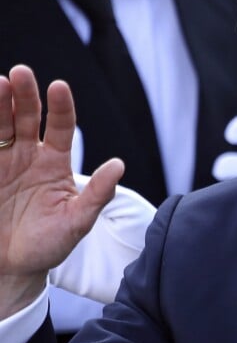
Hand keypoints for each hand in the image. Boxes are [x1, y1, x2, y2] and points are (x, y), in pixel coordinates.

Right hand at [0, 65, 123, 317]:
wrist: (11, 269)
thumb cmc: (50, 244)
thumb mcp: (78, 221)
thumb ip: (97, 194)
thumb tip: (119, 165)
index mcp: (56, 162)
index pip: (61, 127)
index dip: (61, 107)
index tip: (58, 86)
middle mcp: (29, 156)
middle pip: (26, 118)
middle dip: (24, 96)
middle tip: (20, 74)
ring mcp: (2, 162)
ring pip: (0, 127)